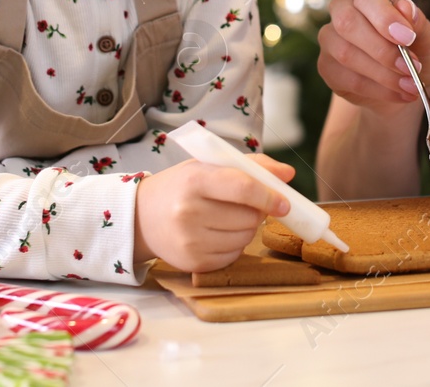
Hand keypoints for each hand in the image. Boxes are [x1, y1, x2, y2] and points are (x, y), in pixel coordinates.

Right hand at [134, 154, 295, 272]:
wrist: (141, 217)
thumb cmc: (181, 187)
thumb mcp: (209, 166)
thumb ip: (251, 166)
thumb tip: (288, 174)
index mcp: (195, 179)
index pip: (243, 188)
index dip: (269, 196)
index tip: (285, 203)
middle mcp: (189, 211)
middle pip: (248, 217)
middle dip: (258, 212)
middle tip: (245, 205)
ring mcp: (190, 241)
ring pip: (245, 238)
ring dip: (247, 228)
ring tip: (226, 217)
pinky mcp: (193, 263)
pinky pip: (233, 255)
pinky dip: (234, 245)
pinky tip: (217, 233)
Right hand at [318, 0, 429, 114]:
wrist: (405, 85)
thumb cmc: (418, 54)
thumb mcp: (429, 40)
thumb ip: (420, 24)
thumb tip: (407, 8)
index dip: (385, 15)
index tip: (408, 37)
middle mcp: (343, 8)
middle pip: (348, 21)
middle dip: (382, 49)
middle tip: (410, 67)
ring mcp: (330, 37)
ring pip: (346, 53)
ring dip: (382, 74)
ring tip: (411, 85)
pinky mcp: (326, 66)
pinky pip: (346, 78)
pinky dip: (377, 90)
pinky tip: (398, 93)